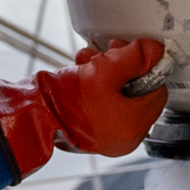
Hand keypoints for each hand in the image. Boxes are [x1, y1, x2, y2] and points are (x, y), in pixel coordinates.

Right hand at [0, 37, 166, 175]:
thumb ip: (136, 57)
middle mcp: (124, 138)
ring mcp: (106, 138)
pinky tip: (80, 72)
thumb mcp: (106, 68)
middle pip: (136, 92)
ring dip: (104, 72)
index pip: (157, 90)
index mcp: (134, 127)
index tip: (130, 52)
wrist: (32, 115)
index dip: (144, 67)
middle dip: (121, 67)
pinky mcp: (90, 134)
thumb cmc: (66, 99)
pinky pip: (103, 106)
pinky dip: (94, 88)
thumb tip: (155, 51)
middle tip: (109, 52)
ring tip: (87, 60)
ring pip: (117, 96)